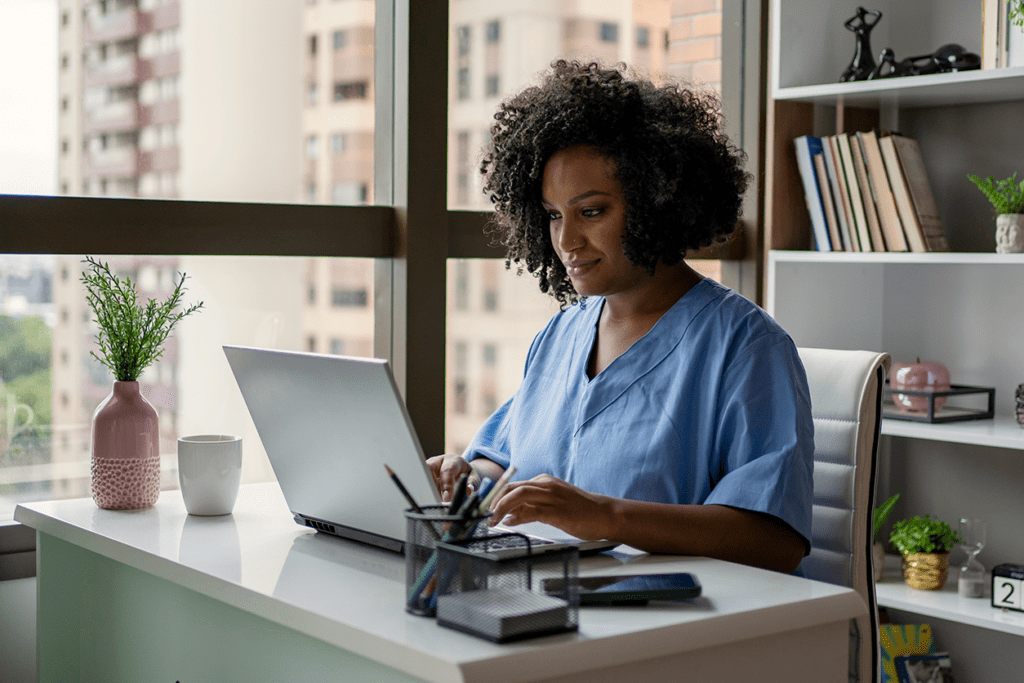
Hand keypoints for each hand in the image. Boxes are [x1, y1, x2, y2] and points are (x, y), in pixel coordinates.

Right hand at [425, 453, 478, 502]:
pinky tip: (431, 499)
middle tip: (438, 500)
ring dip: (428, 489)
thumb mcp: (474, 477)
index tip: (447, 497)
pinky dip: (426, 491)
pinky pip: (422, 481)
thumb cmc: (467, 474)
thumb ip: (472, 483)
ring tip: (435, 501)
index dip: (446, 484)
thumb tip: (468, 490)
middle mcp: (439, 460)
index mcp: (453, 460)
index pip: (447, 470)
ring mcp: (430, 466)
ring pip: (423, 475)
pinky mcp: (424, 473)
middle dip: (433, 485)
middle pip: (430, 468)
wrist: (461, 470)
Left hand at [488, 474, 614, 540]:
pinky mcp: (556, 511)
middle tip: (484, 514)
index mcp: (545, 481)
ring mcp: (551, 497)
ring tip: (492, 520)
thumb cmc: (581, 511)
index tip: (487, 508)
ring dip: (500, 507)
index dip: (497, 497)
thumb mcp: (553, 505)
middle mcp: (546, 485)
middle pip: (511, 487)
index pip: (513, 485)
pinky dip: (516, 517)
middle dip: (494, 500)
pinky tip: (508, 523)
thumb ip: (531, 507)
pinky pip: (530, 511)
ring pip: (518, 495)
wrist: (605, 514)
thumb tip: (509, 515)